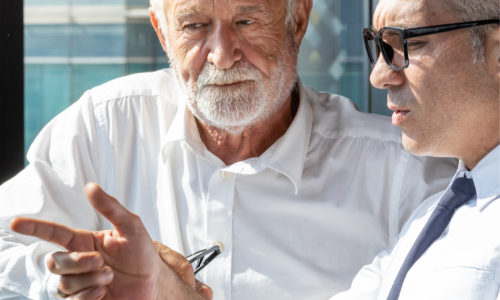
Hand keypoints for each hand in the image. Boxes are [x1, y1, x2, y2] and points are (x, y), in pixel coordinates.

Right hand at [10, 183, 205, 299]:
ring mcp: (80, 281)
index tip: (16, 222)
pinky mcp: (86, 299)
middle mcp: (78, 261)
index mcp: (85, 241)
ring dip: (89, 279)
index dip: (35, 227)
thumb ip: (110, 208)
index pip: (53, 233)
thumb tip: (90, 187)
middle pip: (55, 262)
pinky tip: (104, 290)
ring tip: (110, 275)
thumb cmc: (141, 252)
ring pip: (64, 283)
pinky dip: (90, 294)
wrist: (153, 280)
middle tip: (101, 262)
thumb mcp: (131, 226)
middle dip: (76, 263)